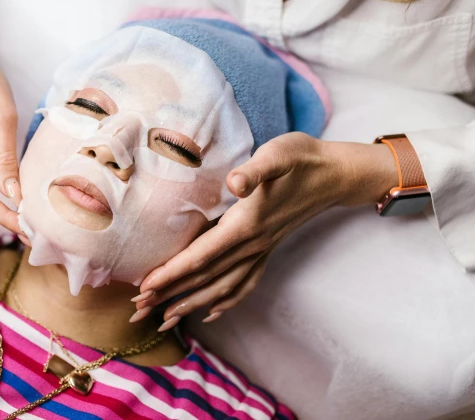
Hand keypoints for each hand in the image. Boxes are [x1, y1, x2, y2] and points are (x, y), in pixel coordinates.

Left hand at [130, 132, 398, 329]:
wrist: (335, 172)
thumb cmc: (301, 159)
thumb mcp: (278, 155)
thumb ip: (256, 169)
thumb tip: (236, 180)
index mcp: (246, 223)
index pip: (200, 256)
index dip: (171, 274)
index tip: (144, 288)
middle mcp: (253, 244)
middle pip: (204, 278)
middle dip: (170, 295)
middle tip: (138, 310)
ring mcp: (262, 250)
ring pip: (222, 287)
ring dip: (192, 304)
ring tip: (165, 319)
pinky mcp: (269, 248)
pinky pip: (245, 284)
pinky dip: (227, 302)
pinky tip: (213, 312)